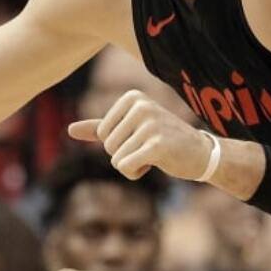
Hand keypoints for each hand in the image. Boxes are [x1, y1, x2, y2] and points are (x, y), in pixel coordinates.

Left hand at [69, 90, 212, 181]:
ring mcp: (150, 124)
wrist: (201, 153)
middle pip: (108, 146)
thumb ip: (99, 128)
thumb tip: (69, 130)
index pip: (102, 133)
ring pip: (116, 159)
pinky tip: (155, 163)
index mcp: (133, 97)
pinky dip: (136, 172)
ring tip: (155, 154)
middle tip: (150, 148)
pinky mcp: (156, 145)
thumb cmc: (164, 140)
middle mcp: (141, 106)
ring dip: (132, 164)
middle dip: (125, 155)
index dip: (118, 144)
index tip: (141, 138)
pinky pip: (125, 167)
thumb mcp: (130, 129)